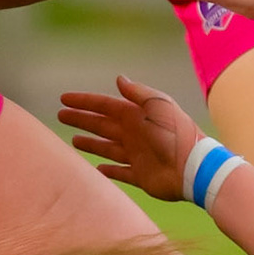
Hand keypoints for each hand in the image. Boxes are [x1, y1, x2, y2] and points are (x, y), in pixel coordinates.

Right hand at [61, 76, 202, 200]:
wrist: (193, 166)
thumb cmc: (176, 133)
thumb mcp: (158, 105)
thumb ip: (138, 93)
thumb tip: (119, 78)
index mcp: (137, 115)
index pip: (105, 105)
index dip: (84, 102)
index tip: (64, 98)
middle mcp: (135, 133)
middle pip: (101, 125)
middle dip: (81, 119)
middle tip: (60, 115)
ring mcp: (137, 155)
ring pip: (107, 148)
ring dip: (90, 143)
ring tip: (73, 141)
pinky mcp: (140, 176)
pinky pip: (119, 172)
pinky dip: (107, 171)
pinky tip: (96, 169)